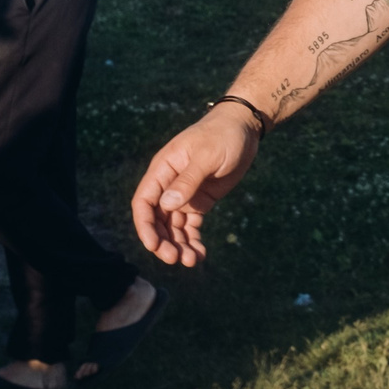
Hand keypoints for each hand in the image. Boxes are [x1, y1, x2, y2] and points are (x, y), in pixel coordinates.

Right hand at [131, 107, 262, 265]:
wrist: (244, 127)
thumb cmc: (223, 135)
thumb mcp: (207, 156)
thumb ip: (187, 180)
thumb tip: (166, 205)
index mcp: (164, 169)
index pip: (144, 202)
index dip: (145, 226)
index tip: (154, 246)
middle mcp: (169, 185)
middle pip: (157, 220)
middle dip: (163, 241)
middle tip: (176, 258)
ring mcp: (184, 195)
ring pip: (173, 227)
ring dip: (179, 245)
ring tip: (192, 261)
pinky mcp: (200, 202)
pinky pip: (191, 226)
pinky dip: (193, 241)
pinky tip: (201, 254)